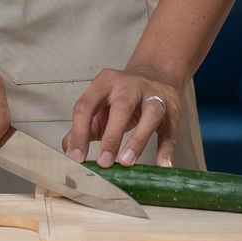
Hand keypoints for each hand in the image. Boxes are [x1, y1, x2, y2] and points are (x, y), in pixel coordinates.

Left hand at [66, 64, 183, 168]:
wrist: (155, 75)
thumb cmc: (122, 97)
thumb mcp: (100, 104)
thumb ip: (85, 125)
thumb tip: (70, 149)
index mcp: (105, 83)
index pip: (87, 105)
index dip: (79, 131)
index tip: (77, 157)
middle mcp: (130, 86)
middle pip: (121, 107)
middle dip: (111, 136)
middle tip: (103, 162)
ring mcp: (153, 96)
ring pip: (150, 115)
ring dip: (137, 140)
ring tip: (126, 162)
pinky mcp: (171, 110)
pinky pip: (169, 130)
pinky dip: (166, 149)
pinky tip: (162, 164)